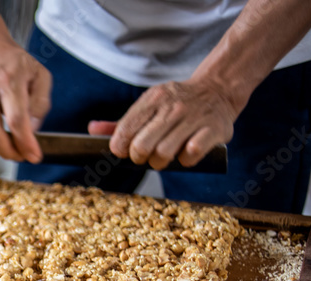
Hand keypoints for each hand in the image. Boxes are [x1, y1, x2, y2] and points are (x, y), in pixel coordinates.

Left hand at [90, 78, 238, 169]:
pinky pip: (191, 154)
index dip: (120, 147)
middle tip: (145, 155)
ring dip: (161, 161)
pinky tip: (186, 153)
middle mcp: (173, 107)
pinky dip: (185, 160)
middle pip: (141, 146)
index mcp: (153, 99)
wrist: (218, 89)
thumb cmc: (176, 103)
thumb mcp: (149, 104)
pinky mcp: (214, 130)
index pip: (125, 130)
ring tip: (166, 155)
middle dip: (139, 157)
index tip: (125, 150)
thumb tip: (92, 130)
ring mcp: (194, 118)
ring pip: (164, 153)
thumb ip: (121, 122)